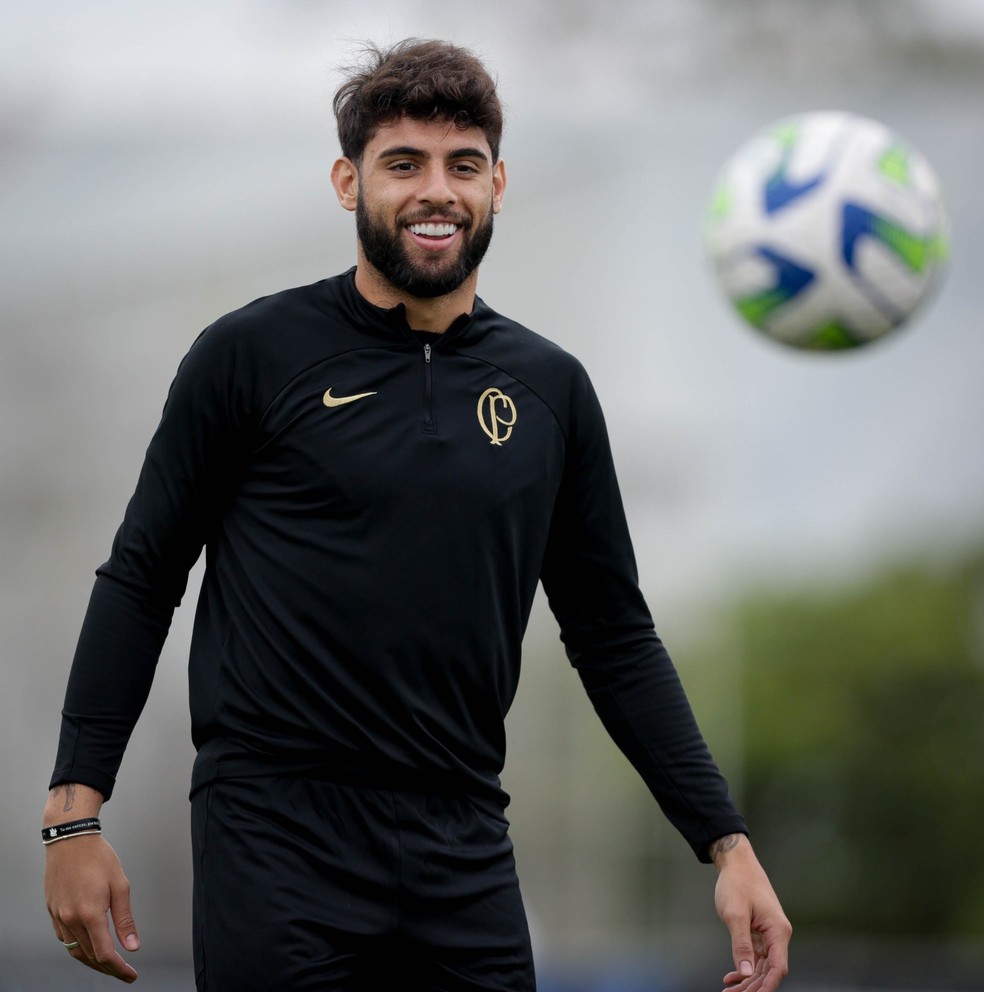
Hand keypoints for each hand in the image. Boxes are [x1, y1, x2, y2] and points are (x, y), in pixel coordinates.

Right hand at [45, 834, 140, 982]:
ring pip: (76, 950)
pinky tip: (90, 946)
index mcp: (90, 914)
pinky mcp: (52, 912)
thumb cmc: (99, 858)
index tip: (131, 975)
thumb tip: (133, 946)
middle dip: (109, 969)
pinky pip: (65, 939)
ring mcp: (59, 917)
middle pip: (90, 956)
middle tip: (125, 973)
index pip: (105, 954)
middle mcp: (71, 919)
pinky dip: (79, 947)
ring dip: (93, 962)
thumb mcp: (120, 885)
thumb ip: (125, 919)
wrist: (71, 840)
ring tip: (110, 965)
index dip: (119, 968)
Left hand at [711, 834, 789, 991]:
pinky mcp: (759, 931)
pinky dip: (744, 966)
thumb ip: (741, 945)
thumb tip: (746, 972)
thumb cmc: (738, 881)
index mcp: (778, 930)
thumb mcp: (735, 914)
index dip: (767, 986)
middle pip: (769, 970)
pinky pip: (755, 955)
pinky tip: (733, 977)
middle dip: (753, 986)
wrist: (736, 862)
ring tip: (730, 991)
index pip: (778, 967)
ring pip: (761, 965)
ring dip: (747, 980)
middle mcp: (777, 934)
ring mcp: (769, 933)